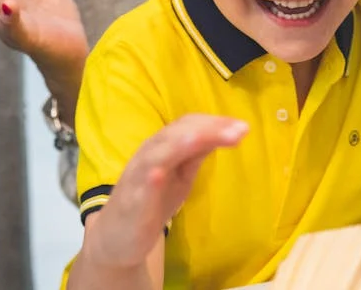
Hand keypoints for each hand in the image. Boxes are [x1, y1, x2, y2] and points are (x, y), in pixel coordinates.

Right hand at [87, 115, 247, 267]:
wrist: (117, 237)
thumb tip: (223, 133)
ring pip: (161, 150)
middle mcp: (150, 152)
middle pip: (179, 131)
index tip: (242, 126)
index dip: (216, 122)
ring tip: (215, 136)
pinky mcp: (132, 199)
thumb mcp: (182, 174)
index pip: (189, 124)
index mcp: (163, 145)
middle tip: (242, 130)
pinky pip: (142, 183)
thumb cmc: (153, 202)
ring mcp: (139, 174)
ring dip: (189, 140)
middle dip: (211, 128)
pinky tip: (164, 172)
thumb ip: (197, 154)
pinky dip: (153, 173)